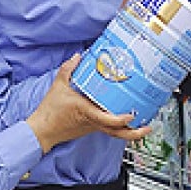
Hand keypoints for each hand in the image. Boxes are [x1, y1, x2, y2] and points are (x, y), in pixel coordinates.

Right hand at [26, 55, 150, 152]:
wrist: (42, 131)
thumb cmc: (50, 112)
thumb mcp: (58, 86)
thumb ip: (68, 69)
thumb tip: (78, 56)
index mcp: (86, 112)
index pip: (107, 120)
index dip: (120, 119)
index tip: (131, 114)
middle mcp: (93, 122)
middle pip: (117, 133)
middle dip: (135, 133)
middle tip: (148, 126)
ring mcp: (93, 127)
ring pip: (115, 133)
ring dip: (131, 131)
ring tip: (145, 125)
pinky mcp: (91, 128)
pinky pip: (109, 130)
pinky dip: (121, 127)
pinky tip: (128, 120)